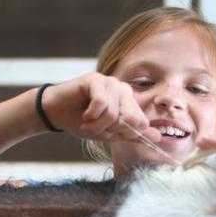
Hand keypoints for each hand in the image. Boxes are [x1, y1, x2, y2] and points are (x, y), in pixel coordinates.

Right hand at [40, 73, 161, 144]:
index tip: (107, 134)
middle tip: (95, 130)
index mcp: (129, 102)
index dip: (123, 134)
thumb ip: (133, 135)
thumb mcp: (109, 133)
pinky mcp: (95, 79)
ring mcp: (109, 82)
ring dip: (96, 125)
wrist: (56, 113)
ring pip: (113, 113)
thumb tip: (159, 137)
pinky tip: (84, 114)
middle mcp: (123, 89)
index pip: (141, 123)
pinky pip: (101, 102)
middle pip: (132, 118)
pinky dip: (91, 115)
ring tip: (86, 123)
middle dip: (111, 130)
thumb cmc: (81, 122)